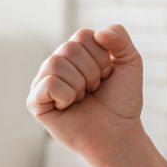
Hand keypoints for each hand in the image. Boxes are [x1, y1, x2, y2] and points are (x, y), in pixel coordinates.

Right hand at [26, 25, 144, 163]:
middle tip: (94, 90)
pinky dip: (66, 95)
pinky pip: (48, 83)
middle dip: (91, 72)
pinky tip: (69, 106)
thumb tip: (99, 33)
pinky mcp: (35, 102)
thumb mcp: (131, 62)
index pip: (83, 36)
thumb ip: (120, 38)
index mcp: (76, 52)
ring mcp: (44, 82)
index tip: (107, 75)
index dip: (102, 57)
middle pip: (69, 48)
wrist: (118, 133)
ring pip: (56, 63)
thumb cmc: (122, 100)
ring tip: (83, 98)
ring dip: (79, 84)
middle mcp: (57, 64)